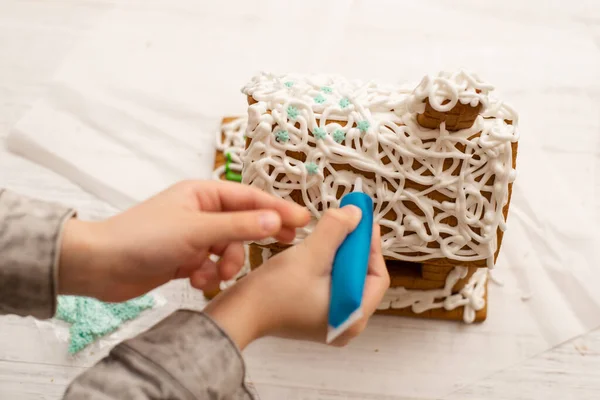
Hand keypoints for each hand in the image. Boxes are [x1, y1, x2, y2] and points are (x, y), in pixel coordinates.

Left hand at [57, 180, 309, 301]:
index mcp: (204, 193)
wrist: (100, 266)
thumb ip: (239, 226)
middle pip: (244, 223)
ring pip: (229, 248)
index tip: (304, 220)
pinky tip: (194, 280)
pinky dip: (207, 274)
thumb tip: (276, 220)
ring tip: (212, 274)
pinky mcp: (185, 258)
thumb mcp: (197, 231)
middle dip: (257, 238)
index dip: (278, 209)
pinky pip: (212, 264)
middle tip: (288, 244)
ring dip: (225, 263)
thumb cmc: (144, 238)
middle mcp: (201, 211)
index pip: (251, 199)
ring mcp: (194, 236)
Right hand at [204, 207, 389, 348]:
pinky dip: (328, 265)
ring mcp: (331, 322)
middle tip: (346, 222)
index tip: (362, 221)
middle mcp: (348, 324)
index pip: (378, 276)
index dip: (371, 246)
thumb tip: (357, 213)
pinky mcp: (316, 316)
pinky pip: (332, 285)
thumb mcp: (309, 255)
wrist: (237, 314)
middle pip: (363, 277)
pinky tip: (316, 250)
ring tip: (329, 233)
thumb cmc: (272, 293)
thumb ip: (336, 230)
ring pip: (346, 279)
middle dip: (354, 247)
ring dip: (340, 254)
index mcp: (354, 317)